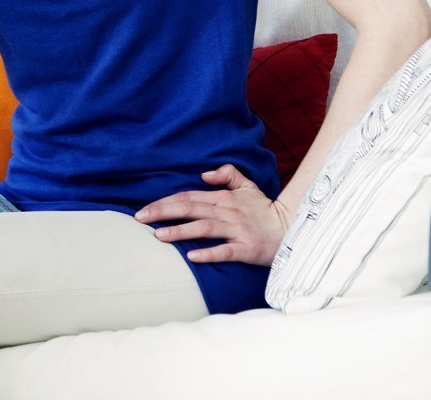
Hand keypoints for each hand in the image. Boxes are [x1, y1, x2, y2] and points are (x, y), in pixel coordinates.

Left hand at [133, 164, 291, 265]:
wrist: (291, 229)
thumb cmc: (263, 209)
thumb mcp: (247, 186)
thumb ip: (227, 174)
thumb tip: (204, 174)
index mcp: (223, 198)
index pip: (187, 197)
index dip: (164, 202)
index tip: (143, 210)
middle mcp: (227, 211)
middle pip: (190, 209)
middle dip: (162, 213)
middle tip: (140, 219)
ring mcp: (236, 230)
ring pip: (203, 228)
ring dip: (180, 231)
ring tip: (158, 236)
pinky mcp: (246, 248)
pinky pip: (225, 250)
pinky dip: (208, 253)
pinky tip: (191, 256)